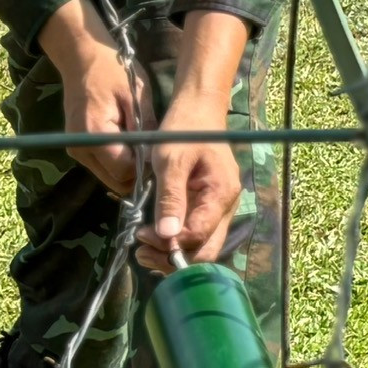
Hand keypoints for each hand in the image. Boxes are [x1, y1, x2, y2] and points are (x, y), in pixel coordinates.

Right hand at [39, 0, 145, 197]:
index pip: (124, 170)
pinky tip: (131, 143)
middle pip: (115, 180)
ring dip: (127, 167)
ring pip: (108, 175)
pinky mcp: (78, 148)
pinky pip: (102, 165)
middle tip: (155, 153)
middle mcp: (80, 149)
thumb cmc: (113, 71)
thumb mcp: (137, 95)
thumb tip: (157, 156)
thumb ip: (146, 128)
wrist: (82, 57)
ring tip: (144, 146)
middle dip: (137, 172)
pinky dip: (117, 160)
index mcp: (95, 135)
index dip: (145, 167)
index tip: (161, 155)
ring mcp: (76, 151)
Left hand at [136, 10, 252, 272]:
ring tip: (142, 247)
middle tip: (141, 250)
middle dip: (172, 258)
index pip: (199, 237)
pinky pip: (195, 235)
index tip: (142, 235)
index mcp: (221, 194)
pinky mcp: (207, 206)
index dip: (170, 245)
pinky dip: (174, 242)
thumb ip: (170, 198)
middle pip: (205, 251)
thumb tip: (167, 236)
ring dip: (172, 254)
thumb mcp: (171, 161)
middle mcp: (225, 206)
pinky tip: (153, 237)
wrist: (197, 109)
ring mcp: (218, 208)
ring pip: (200, 247)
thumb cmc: (184, 130)